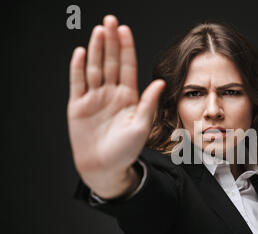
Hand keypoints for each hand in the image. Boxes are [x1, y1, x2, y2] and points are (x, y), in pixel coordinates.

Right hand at [67, 15, 164, 198]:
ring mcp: (94, 98)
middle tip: (110, 20)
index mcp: (128, 97)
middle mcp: (111, 94)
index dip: (126, 49)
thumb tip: (159, 82)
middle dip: (111, 42)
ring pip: (95, 68)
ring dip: (96, 50)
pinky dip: (78, 68)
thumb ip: (148, 103)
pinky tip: (82, 53)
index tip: (125, 30)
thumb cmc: (126, 150)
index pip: (127, 67)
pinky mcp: (78, 105)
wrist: (104, 168)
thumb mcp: (141, 126)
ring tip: (98, 31)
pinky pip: (78, 83)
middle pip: (110, 63)